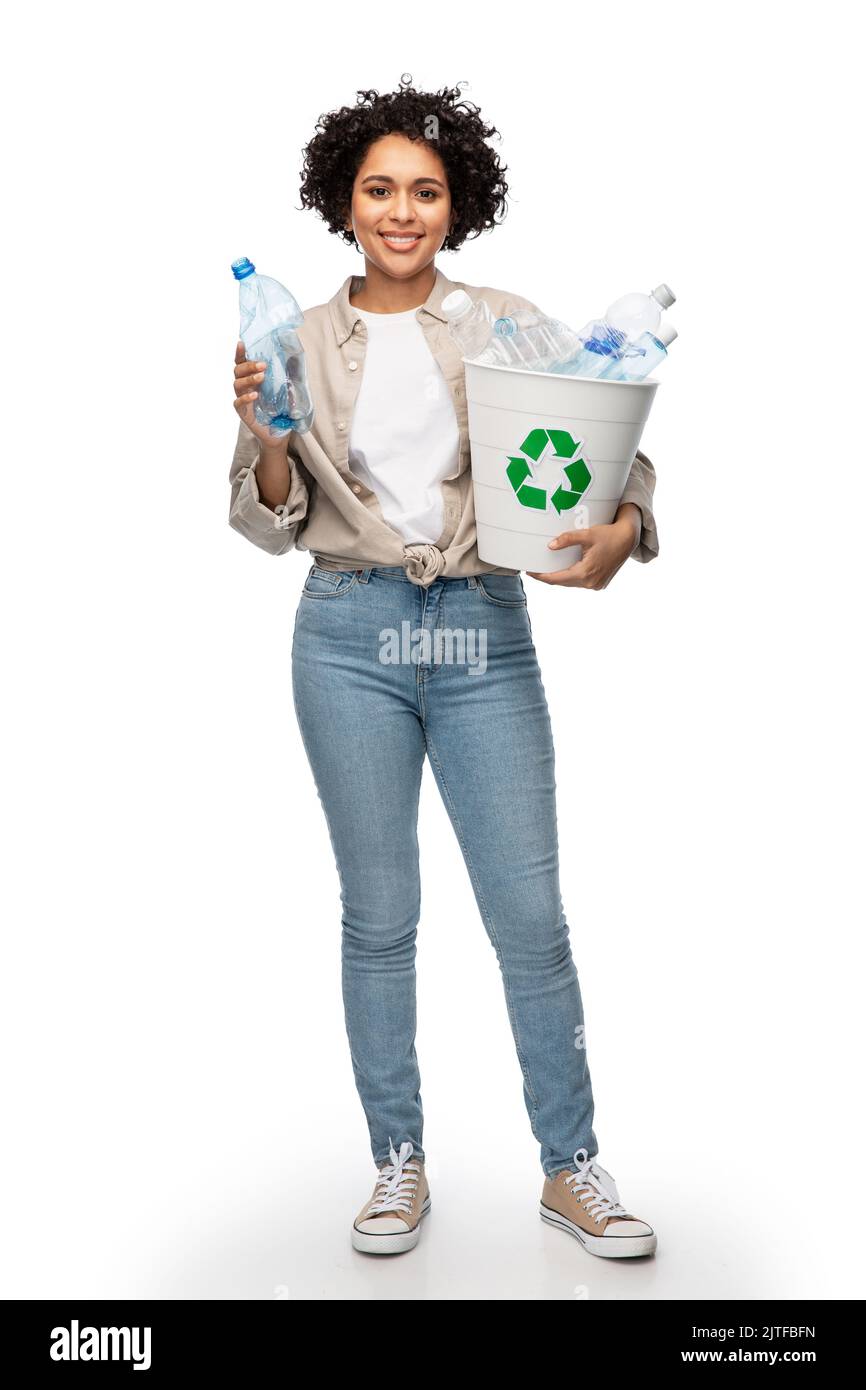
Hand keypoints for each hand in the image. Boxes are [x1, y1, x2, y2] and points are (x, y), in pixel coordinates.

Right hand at [233, 340, 283, 446]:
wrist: (280, 433)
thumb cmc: (281, 408)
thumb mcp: (286, 389)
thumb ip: (286, 375)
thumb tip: (295, 357)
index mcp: (252, 377)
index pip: (242, 362)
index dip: (240, 352)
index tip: (242, 343)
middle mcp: (245, 386)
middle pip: (238, 370)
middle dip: (249, 365)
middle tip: (263, 365)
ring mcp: (242, 399)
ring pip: (237, 384)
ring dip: (249, 378)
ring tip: (261, 377)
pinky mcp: (243, 412)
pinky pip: (238, 403)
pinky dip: (245, 398)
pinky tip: (255, 395)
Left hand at [526, 506, 640, 589]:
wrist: (628, 539)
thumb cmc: (609, 535)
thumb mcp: (587, 534)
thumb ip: (567, 539)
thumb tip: (550, 546)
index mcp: (585, 573)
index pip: (556, 579)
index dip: (541, 576)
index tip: (529, 572)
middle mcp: (590, 583)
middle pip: (563, 583)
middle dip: (549, 577)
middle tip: (535, 569)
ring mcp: (596, 585)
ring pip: (572, 583)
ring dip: (561, 578)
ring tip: (548, 570)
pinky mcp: (600, 583)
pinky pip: (581, 582)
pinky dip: (572, 577)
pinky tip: (565, 570)